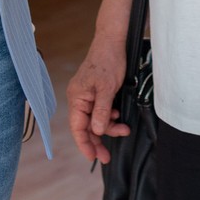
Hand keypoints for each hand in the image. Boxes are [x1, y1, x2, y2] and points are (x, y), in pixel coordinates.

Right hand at [66, 36, 128, 163]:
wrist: (113, 42)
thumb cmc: (108, 61)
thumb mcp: (107, 88)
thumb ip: (100, 111)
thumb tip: (96, 131)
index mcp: (77, 98)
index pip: (77, 127)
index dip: (84, 144)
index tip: (93, 157)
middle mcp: (79, 98)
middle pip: (85, 127)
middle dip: (97, 140)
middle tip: (107, 156)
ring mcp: (87, 96)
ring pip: (95, 120)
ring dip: (108, 127)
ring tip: (123, 129)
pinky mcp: (96, 93)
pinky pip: (100, 112)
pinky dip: (109, 117)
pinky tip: (117, 116)